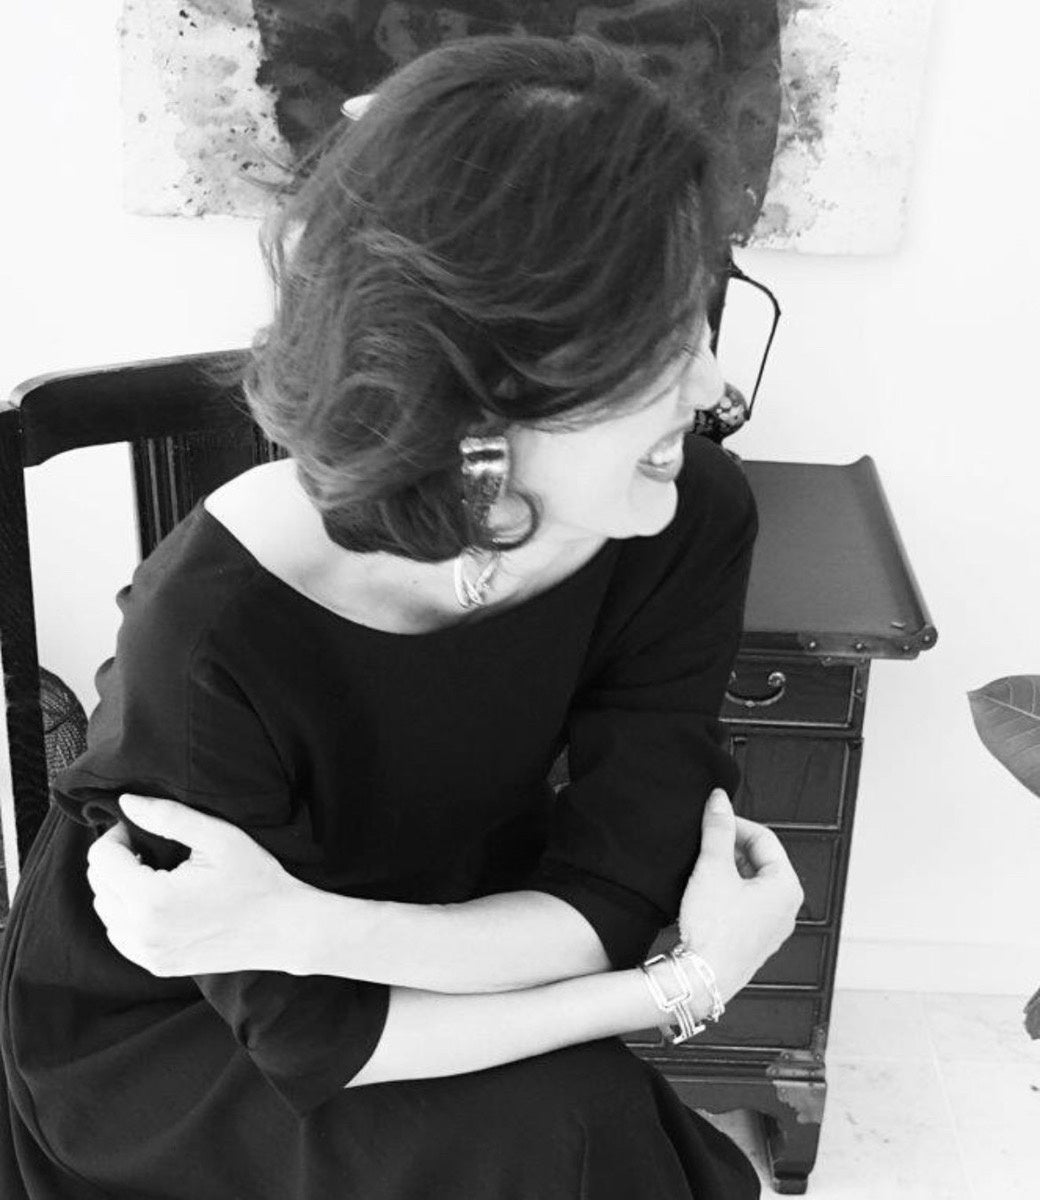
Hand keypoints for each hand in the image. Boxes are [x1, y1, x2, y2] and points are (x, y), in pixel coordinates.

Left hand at [85, 795, 311, 976]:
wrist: (284, 928)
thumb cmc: (256, 879)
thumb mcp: (218, 837)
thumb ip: (168, 816)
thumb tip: (127, 803)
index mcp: (152, 899)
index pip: (101, 860)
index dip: (118, 835)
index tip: (143, 828)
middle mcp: (142, 933)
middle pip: (98, 885)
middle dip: (116, 859)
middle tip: (149, 846)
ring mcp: (148, 954)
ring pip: (105, 911)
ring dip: (120, 886)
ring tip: (155, 871)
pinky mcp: (156, 965)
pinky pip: (120, 935)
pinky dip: (128, 913)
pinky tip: (159, 899)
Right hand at [677, 788, 804, 1006]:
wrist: (701, 978)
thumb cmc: (714, 931)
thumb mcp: (713, 868)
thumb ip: (717, 829)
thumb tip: (719, 800)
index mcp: (787, 887)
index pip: (764, 838)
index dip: (734, 823)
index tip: (712, 819)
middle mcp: (787, 908)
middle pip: (759, 860)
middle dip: (730, 848)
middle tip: (703, 844)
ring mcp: (772, 927)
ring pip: (751, 883)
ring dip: (727, 870)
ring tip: (702, 870)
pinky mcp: (755, 940)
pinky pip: (745, 904)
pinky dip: (727, 892)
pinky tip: (704, 895)